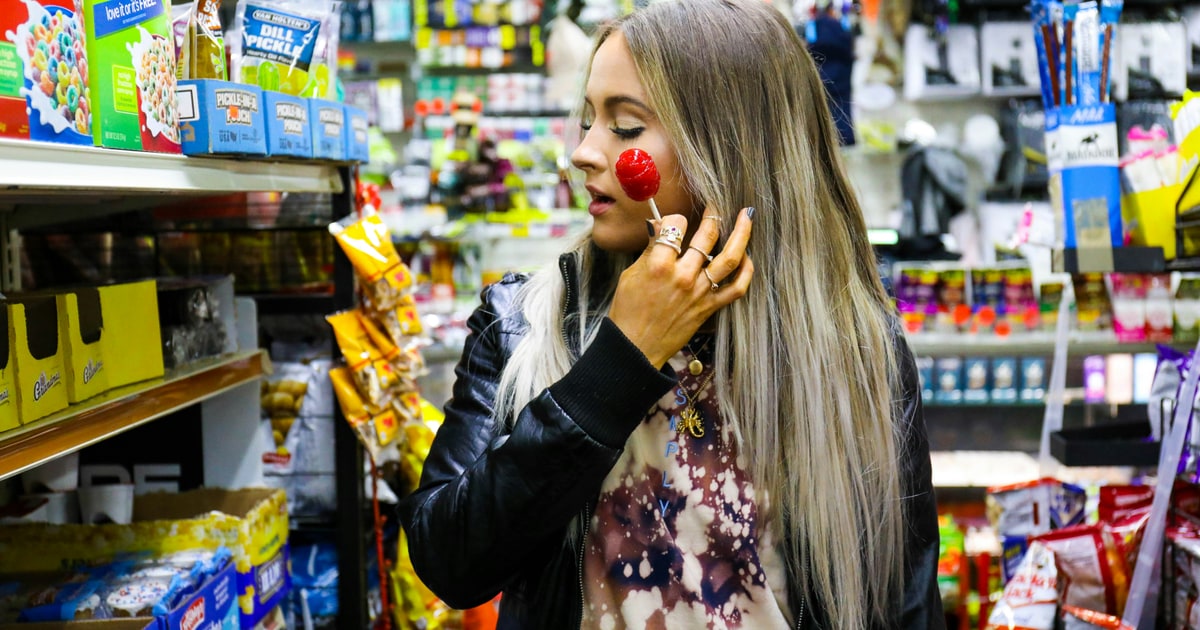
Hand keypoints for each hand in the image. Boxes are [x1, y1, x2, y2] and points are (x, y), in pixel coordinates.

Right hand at [608, 207, 754, 367]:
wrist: (635, 347)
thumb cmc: (627, 311)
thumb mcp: (631, 274)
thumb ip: (650, 249)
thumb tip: (659, 226)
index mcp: (659, 265)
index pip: (675, 225)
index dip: (674, 218)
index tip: (673, 221)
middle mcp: (683, 276)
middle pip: (707, 235)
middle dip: (713, 215)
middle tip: (716, 205)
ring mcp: (700, 292)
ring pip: (730, 257)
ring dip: (741, 233)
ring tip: (746, 216)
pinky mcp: (709, 307)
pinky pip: (737, 288)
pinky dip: (746, 271)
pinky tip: (747, 257)